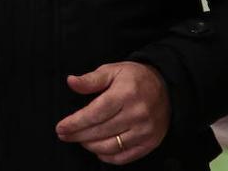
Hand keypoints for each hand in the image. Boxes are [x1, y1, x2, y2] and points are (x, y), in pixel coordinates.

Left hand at [55, 62, 170, 164]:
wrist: (166, 86)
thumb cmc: (135, 78)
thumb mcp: (112, 71)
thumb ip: (91, 79)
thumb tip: (71, 82)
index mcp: (125, 94)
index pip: (95, 113)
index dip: (75, 123)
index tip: (61, 127)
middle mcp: (137, 114)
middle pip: (100, 131)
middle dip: (78, 135)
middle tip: (65, 135)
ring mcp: (145, 130)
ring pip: (111, 146)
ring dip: (91, 146)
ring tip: (80, 140)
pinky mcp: (150, 142)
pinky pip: (125, 156)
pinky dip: (108, 157)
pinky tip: (98, 150)